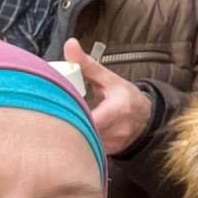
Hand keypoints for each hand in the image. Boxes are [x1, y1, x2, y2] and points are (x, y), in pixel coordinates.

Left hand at [62, 37, 153, 156]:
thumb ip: (87, 64)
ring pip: (86, 143)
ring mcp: (115, 144)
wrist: (146, 117)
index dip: (70, 114)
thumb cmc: (125, 96)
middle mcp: (118, 129)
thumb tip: (69, 44)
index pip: (88, 118)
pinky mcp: (110, 152)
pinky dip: (81, 141)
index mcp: (117, 109)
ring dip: (73, 133)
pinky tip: (74, 133)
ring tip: (61, 123)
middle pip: (84, 132)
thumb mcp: (109, 78)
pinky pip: (91, 149)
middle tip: (51, 114)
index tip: (56, 107)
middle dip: (67, 124)